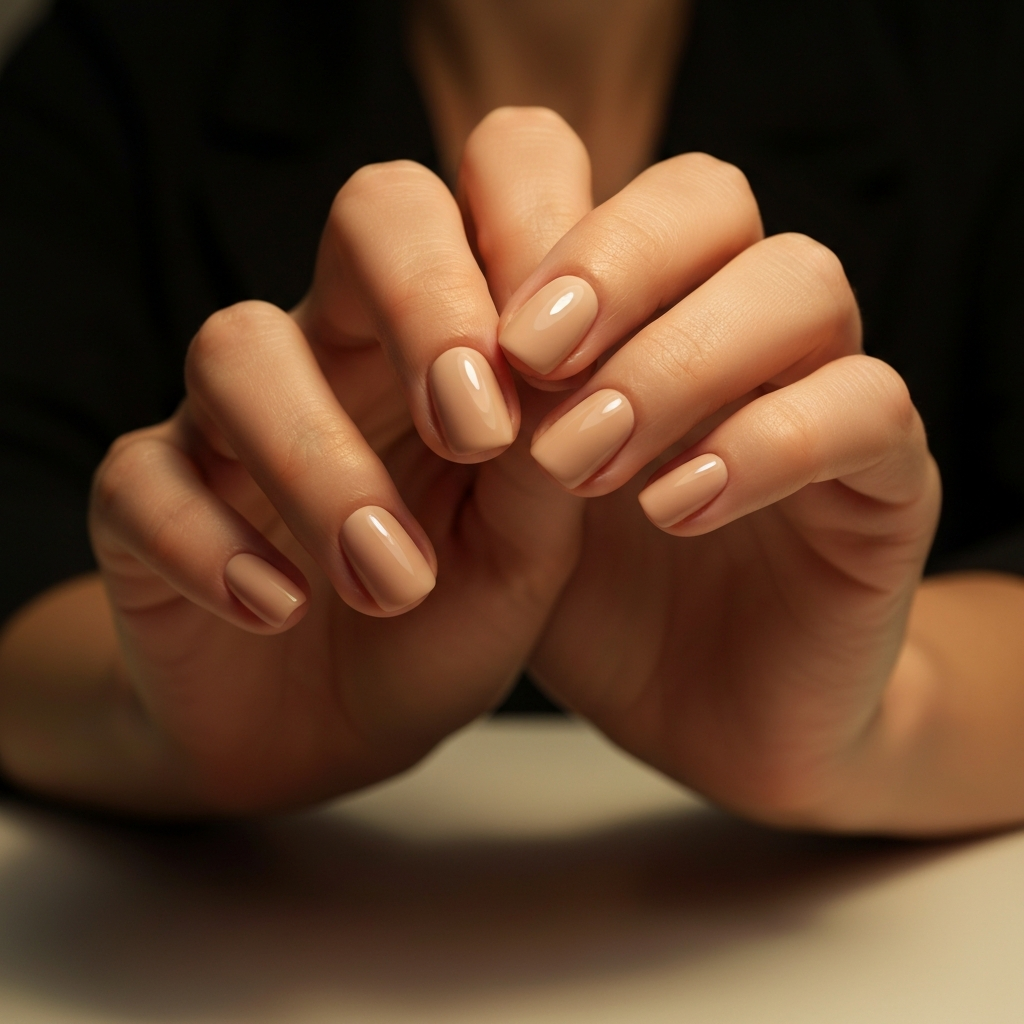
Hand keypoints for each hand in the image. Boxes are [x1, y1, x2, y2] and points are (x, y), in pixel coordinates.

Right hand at [82, 110, 593, 813]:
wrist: (336, 728)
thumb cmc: (446, 622)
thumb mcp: (528, 555)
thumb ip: (552, 466)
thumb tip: (577, 380)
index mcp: (456, 340)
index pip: (498, 187)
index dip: (539, 231)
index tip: (571, 362)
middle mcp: (345, 346)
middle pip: (375, 212)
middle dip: (429, 299)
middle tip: (476, 430)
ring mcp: (231, 414)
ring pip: (240, 350)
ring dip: (323, 466)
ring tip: (395, 581)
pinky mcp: (144, 497)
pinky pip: (145, 481)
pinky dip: (213, 546)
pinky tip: (279, 606)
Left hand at [494, 133, 940, 830]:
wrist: (700, 718)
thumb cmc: (592, 609)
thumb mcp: (508, 521)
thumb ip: (498, 433)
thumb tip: (487, 353)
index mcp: (631, 318)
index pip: (601, 182)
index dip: (534, 228)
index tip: (475, 338)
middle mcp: (730, 329)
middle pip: (708, 198)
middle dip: (612, 264)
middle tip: (532, 359)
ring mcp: (820, 393)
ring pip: (800, 285)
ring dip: (677, 362)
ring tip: (587, 462)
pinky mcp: (885, 479)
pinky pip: (865, 410)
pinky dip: (766, 445)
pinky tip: (675, 509)